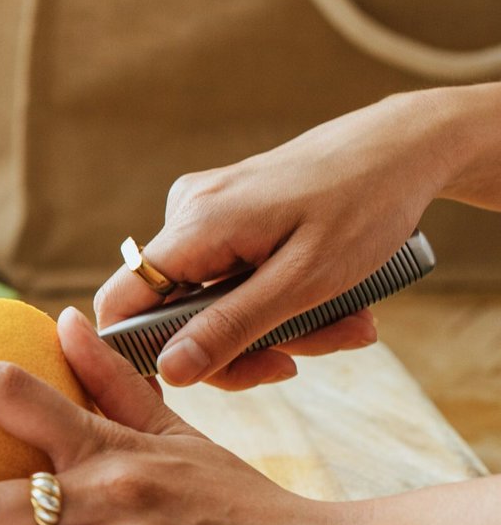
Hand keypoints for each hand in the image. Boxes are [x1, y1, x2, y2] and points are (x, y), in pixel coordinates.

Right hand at [94, 90, 457, 388]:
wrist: (403, 146)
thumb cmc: (365, 206)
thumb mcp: (305, 281)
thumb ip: (232, 327)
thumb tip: (169, 371)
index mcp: (196, 225)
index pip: (121, 302)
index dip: (142, 351)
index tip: (201, 377)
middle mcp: (187, 212)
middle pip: (173, 311)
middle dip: (238, 345)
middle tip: (300, 359)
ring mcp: (204, 211)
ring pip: (208, 299)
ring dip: (270, 327)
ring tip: (343, 326)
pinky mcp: (224, 214)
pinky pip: (228, 276)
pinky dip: (273, 299)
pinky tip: (323, 300)